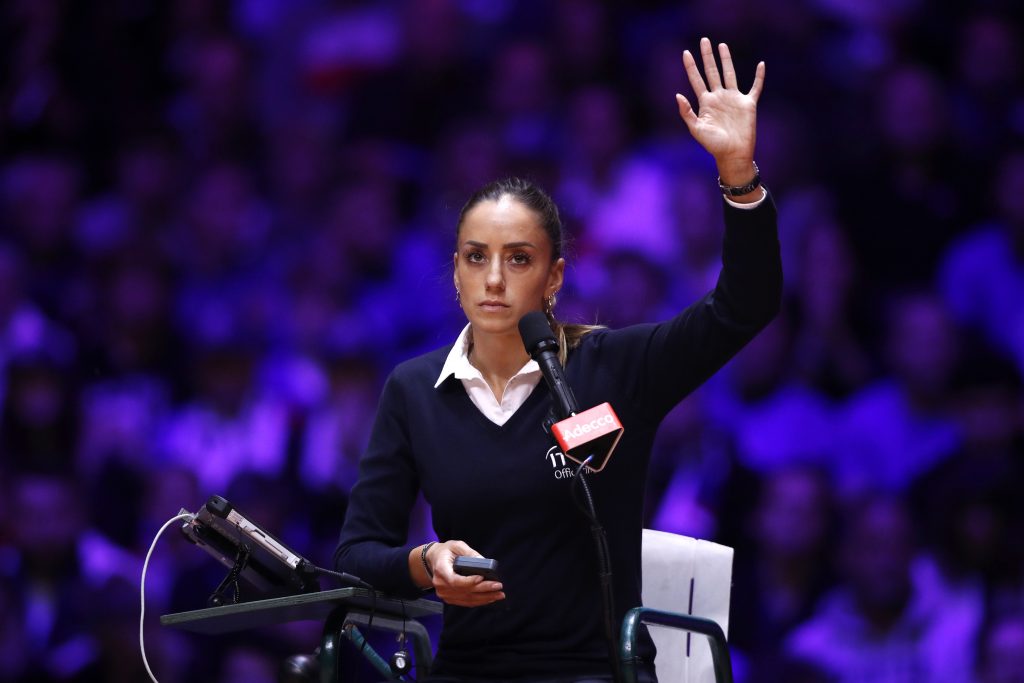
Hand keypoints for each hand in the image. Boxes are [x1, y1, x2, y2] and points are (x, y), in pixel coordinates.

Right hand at [426, 540, 504, 607]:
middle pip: (464, 591)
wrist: (434, 560)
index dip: (469, 581)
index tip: (482, 577)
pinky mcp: (449, 598)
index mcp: (441, 570)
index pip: (455, 580)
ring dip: (484, 598)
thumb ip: (469, 553)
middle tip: (498, 586)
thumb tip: (484, 562)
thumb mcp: (456, 546)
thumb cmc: (446, 551)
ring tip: (499, 595)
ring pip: (467, 599)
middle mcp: (441, 584)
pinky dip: (478, 601)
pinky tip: (490, 598)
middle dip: (484, 589)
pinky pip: (465, 602)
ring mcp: (444, 594)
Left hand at [676, 37, 764, 183]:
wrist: (733, 154)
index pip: (696, 79)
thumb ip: (687, 112)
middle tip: (704, 40)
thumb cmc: (713, 145)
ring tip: (722, 46)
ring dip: (726, 60)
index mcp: (706, 102)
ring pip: (730, 74)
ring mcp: (734, 99)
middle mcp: (719, 97)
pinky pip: (755, 87)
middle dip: (708, 57)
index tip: (686, 53)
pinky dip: (759, 76)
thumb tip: (678, 95)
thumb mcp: (696, 129)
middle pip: (712, 72)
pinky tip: (761, 65)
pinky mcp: (748, 104)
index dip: (691, 66)